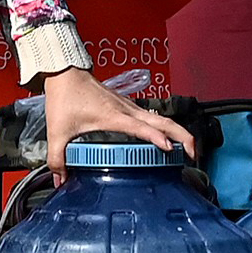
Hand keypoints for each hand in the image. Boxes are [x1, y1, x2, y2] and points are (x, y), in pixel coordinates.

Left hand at [39, 66, 191, 167]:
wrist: (65, 71)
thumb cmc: (65, 96)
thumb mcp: (57, 131)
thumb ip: (57, 159)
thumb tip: (61, 181)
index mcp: (114, 117)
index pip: (144, 127)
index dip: (158, 138)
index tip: (171, 151)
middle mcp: (126, 110)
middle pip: (164, 121)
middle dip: (183, 136)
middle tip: (194, 154)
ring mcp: (128, 107)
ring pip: (161, 117)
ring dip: (178, 131)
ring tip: (187, 149)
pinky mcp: (126, 106)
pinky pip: (152, 116)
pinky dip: (165, 127)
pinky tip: (164, 138)